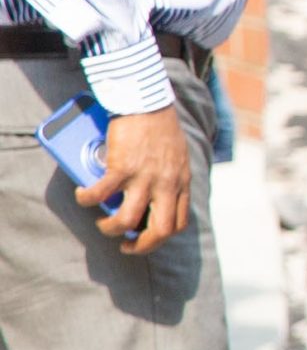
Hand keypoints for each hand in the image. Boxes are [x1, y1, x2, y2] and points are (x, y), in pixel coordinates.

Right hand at [79, 106, 190, 254]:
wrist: (148, 102)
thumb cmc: (161, 126)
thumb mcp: (177, 155)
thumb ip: (170, 174)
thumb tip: (154, 189)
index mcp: (181, 182)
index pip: (179, 222)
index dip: (162, 236)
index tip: (148, 237)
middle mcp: (166, 184)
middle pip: (160, 231)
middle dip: (141, 247)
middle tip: (126, 246)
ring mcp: (144, 178)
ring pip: (126, 221)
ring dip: (110, 228)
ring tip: (103, 223)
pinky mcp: (122, 168)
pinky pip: (99, 195)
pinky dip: (86, 199)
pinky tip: (82, 195)